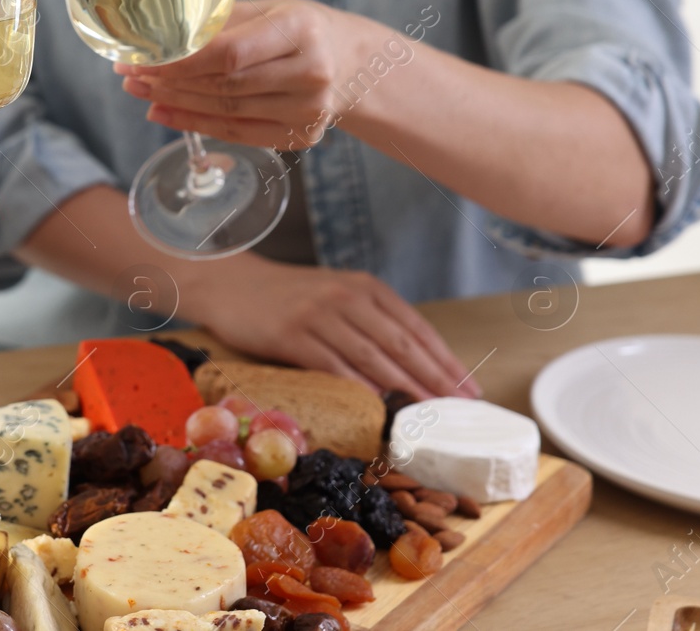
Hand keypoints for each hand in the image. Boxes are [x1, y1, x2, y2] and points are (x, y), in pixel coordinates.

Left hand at [117, 0, 392, 149]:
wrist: (355, 65)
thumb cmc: (303, 30)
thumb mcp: (272, 9)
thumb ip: (221, 19)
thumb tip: (158, 22)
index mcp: (300, 30)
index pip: (231, 52)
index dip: (182, 61)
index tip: (143, 58)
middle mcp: (310, 72)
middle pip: (224, 85)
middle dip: (169, 83)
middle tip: (130, 76)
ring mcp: (309, 110)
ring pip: (227, 112)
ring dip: (175, 104)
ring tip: (140, 93)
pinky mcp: (301, 135)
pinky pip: (238, 133)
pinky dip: (196, 125)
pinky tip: (165, 114)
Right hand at [182, 260, 480, 400]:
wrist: (230, 283)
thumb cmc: (286, 296)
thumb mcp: (335, 294)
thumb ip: (368, 320)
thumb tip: (409, 365)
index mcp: (365, 287)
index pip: (417, 327)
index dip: (445, 361)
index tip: (469, 389)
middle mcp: (348, 297)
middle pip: (402, 344)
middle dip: (436, 380)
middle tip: (460, 410)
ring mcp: (320, 314)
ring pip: (374, 357)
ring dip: (405, 389)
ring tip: (429, 416)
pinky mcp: (292, 334)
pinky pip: (334, 366)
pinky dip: (359, 388)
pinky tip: (377, 406)